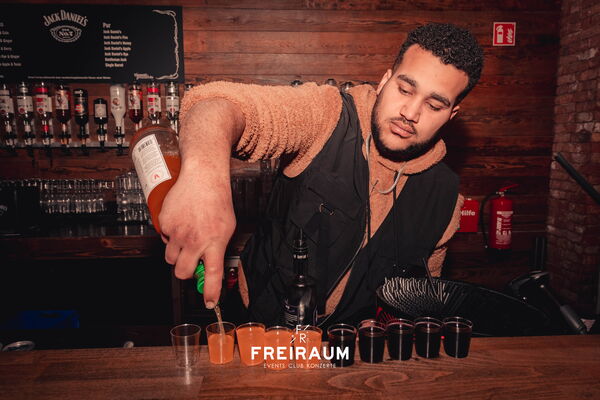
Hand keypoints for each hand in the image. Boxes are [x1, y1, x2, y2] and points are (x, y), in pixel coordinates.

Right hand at [158, 165, 235, 308]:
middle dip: (186, 272)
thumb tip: (211, 266)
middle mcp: (195, 239)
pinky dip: (171, 236)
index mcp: (214, 242)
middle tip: (193, 262)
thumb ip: (218, 248)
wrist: (203, 177)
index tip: (210, 302)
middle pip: (183, 272)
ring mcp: (178, 232)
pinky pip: (164, 239)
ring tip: (187, 239)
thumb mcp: (227, 228)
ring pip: (171, 258)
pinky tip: (181, 222)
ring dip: (177, 255)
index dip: (210, 291)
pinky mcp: (165, 223)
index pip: (213, 274)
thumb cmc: (217, 201)